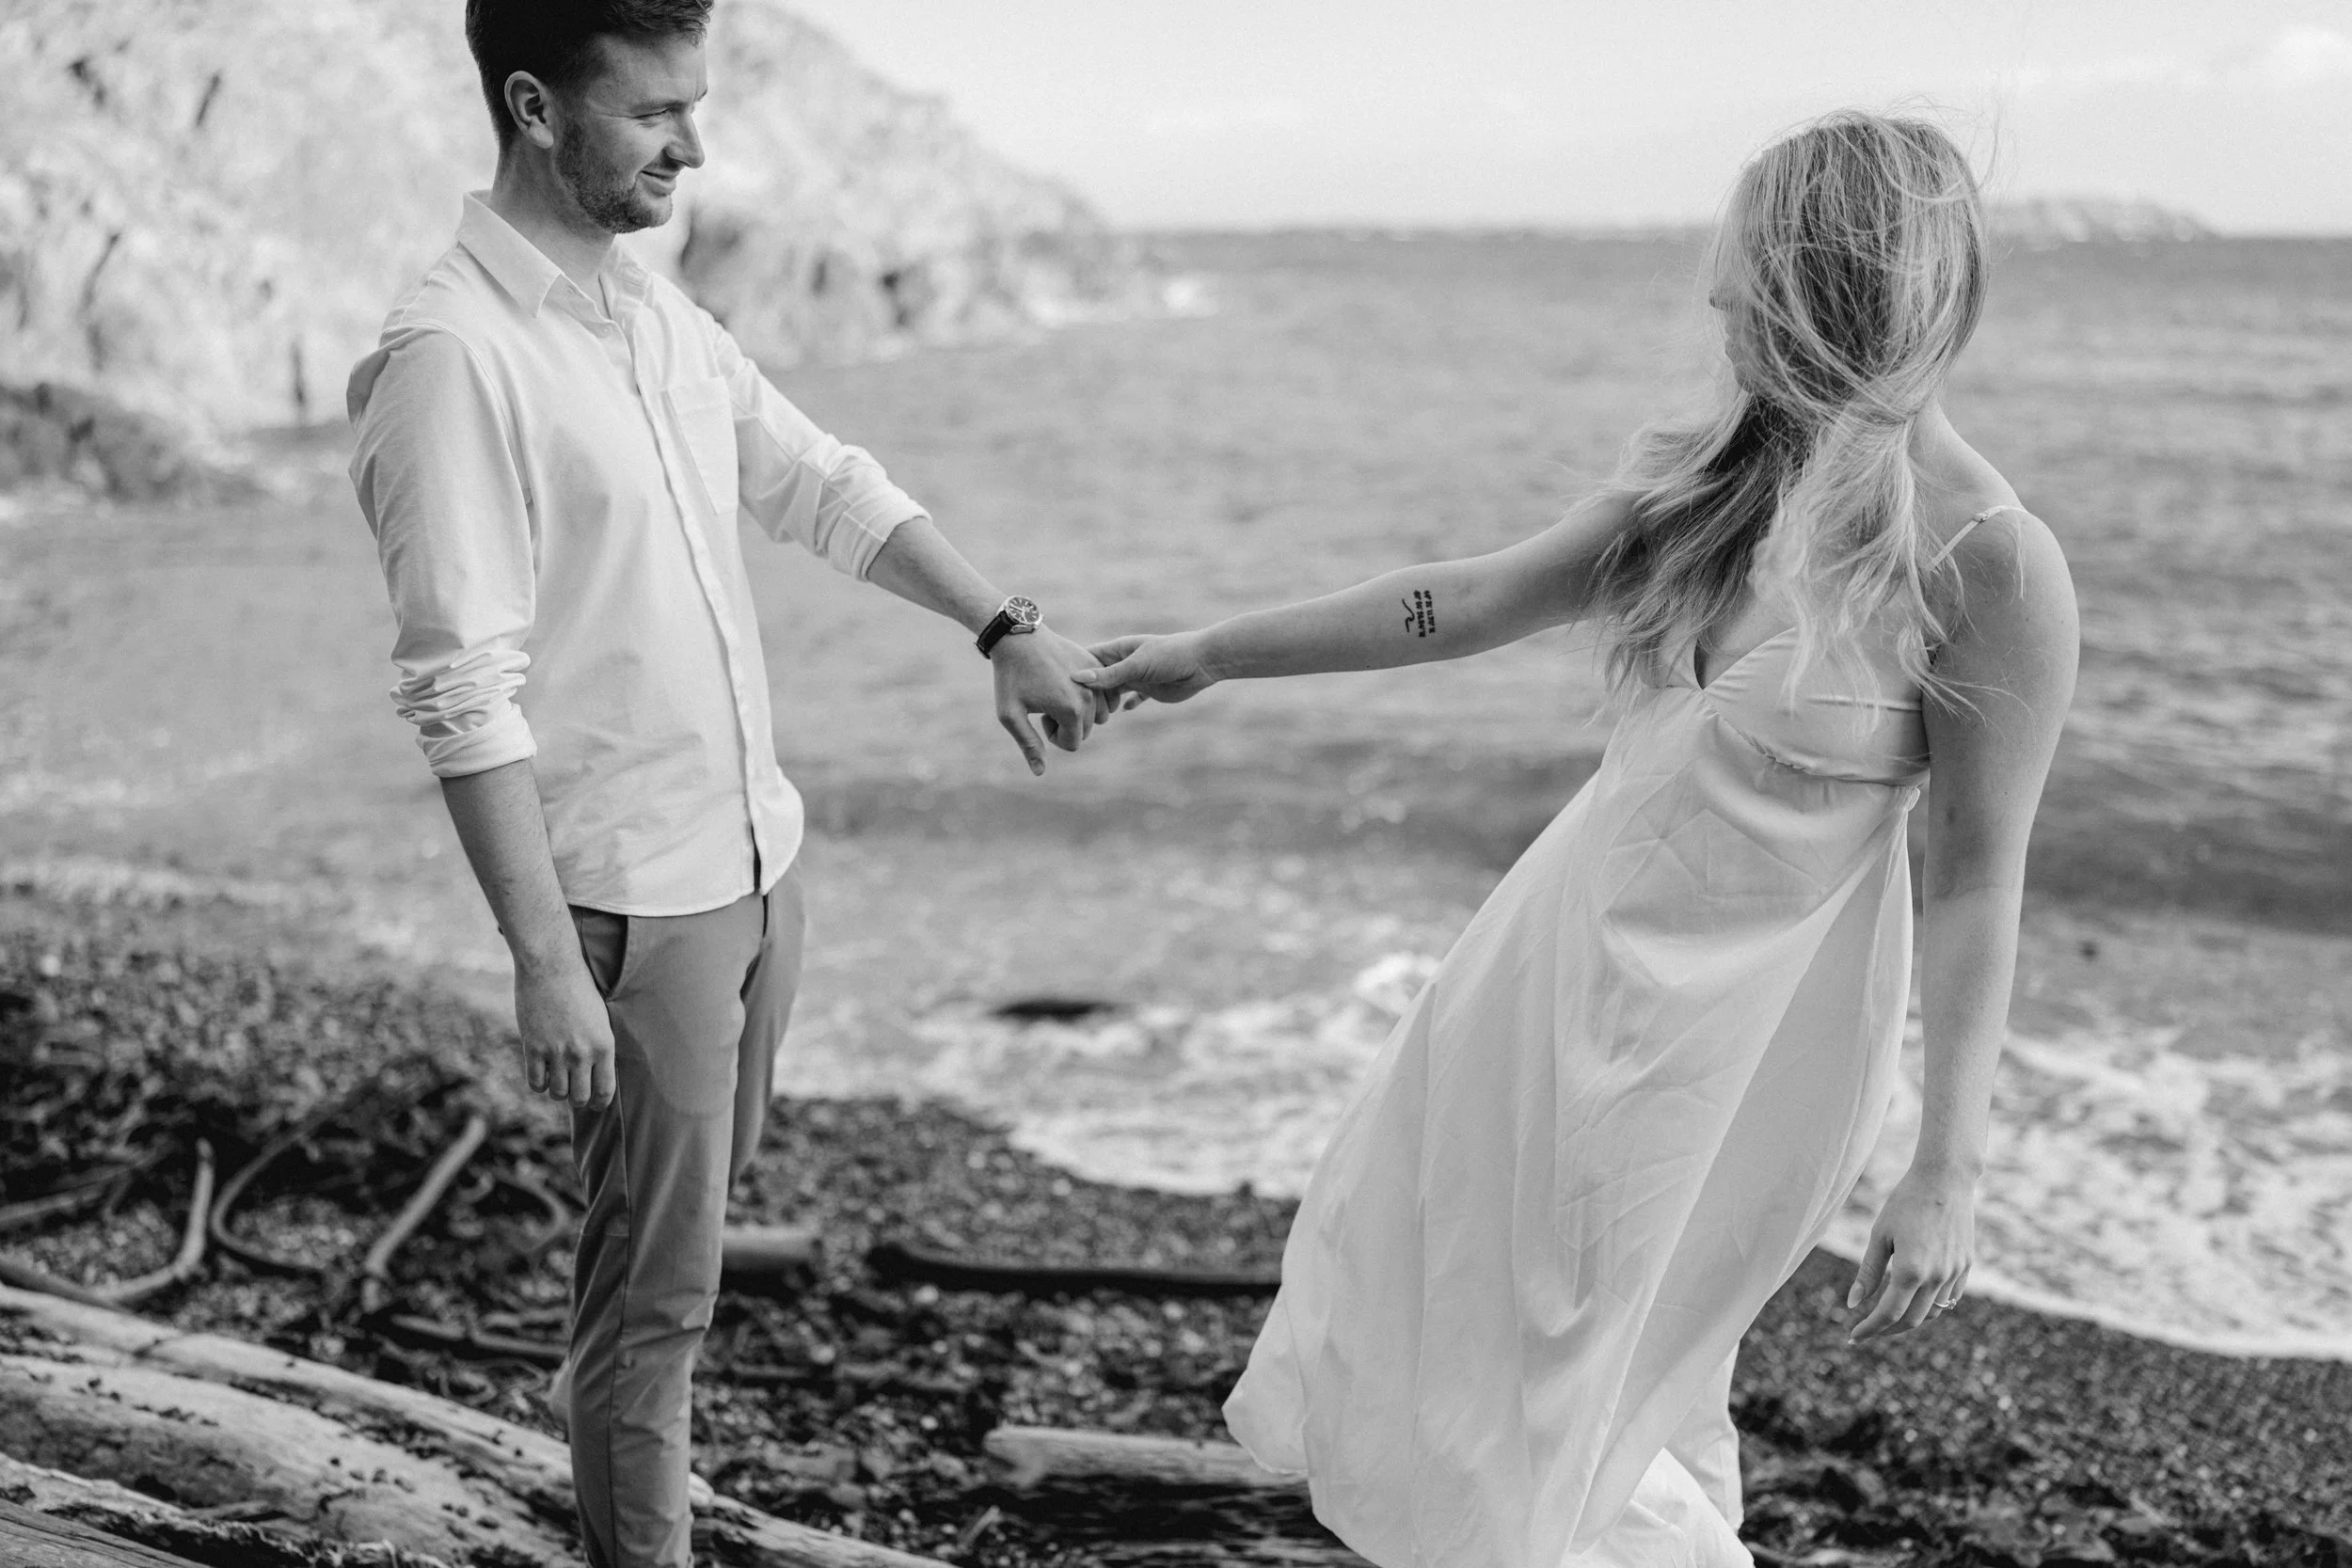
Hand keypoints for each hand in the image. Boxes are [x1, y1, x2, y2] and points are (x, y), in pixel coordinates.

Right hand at [513, 956, 615, 1107]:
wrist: (552, 966)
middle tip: (574, 1094)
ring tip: (558, 1081)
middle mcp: (582, 1054)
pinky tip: (542, 1073)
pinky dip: (539, 1083)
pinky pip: (535, 1082)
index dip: (599, 1103)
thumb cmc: (580, 988)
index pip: (605, 1090)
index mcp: (604, 1046)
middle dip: (577, 1099)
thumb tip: (595, 1074)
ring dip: (558, 1092)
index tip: (595, 1104)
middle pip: (579, 1097)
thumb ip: (599, 1046)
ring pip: (557, 1093)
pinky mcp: (533, 1048)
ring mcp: (556, 1052)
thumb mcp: (600, 1018)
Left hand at [991, 627, 1109, 774]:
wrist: (1017, 637)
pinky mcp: (1093, 664)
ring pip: (1098, 714)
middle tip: (1044, 704)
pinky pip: (1101, 693)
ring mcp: (1094, 678)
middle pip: (1086, 730)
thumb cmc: (1010, 677)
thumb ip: (1028, 744)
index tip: (1039, 717)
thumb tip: (1039, 772)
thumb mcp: (1011, 715)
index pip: (1073, 743)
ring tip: (1057, 696)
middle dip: (1065, 725)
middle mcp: (1088, 695)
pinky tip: (1066, 685)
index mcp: (1071, 710)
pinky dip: (1088, 696)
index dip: (1053, 736)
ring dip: (1079, 712)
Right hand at [1074, 632, 1218, 706]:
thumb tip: (1078, 678)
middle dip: (1085, 691)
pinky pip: (1134, 698)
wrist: (1202, 661)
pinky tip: (1123, 712)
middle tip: (1068, 708)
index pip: (1088, 658)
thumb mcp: (1137, 665)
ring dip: (1104, 702)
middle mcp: (1125, 663)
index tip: (1055, 683)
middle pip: (1098, 677)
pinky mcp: (1151, 689)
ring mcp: (1137, 676)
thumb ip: (1109, 674)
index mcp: (1118, 650)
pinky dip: (1128, 705)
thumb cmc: (1170, 655)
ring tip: (1091, 716)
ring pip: (1113, 691)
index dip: (1072, 669)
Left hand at [1844, 1162, 1975, 1342]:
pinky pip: (1949, 1297)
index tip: (1854, 1336)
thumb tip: (1853, 1304)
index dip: (1870, 1329)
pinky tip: (1915, 1299)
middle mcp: (1936, 1277)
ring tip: (1889, 1315)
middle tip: (1868, 1329)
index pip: (1888, 1314)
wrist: (1946, 1180)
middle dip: (1888, 1329)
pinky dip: (1931, 1305)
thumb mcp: (1879, 1235)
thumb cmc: (1905, 1203)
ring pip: (1933, 1312)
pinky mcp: (1966, 1265)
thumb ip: (1868, 1272)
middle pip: (1912, 1320)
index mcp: (1910, 1270)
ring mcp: (1955, 1273)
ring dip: (1910, 1319)